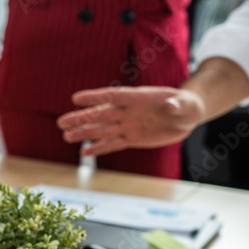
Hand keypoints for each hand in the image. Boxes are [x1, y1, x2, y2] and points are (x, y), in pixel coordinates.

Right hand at [57, 86, 206, 156]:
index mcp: (138, 98)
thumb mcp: (185, 105)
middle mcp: (128, 111)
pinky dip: (99, 148)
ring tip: (66, 136)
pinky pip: (113, 144)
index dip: (94, 97)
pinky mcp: (131, 138)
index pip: (112, 96)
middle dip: (81, 118)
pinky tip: (84, 153)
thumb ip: (176, 105)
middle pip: (101, 115)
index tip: (75, 98)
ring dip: (84, 133)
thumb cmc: (187, 106)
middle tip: (61, 122)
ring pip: (102, 130)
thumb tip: (170, 106)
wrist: (186, 116)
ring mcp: (128, 125)